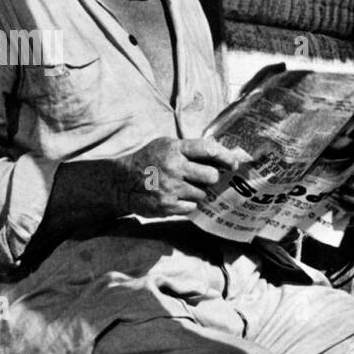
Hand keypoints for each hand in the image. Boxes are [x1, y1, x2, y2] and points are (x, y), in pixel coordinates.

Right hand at [113, 136, 238, 216]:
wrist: (120, 181)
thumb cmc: (149, 160)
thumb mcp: (166, 146)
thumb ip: (190, 149)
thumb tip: (221, 154)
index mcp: (175, 149)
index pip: (208, 149)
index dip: (225, 156)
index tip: (233, 164)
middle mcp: (173, 167)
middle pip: (211, 176)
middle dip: (211, 178)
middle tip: (203, 178)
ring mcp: (170, 188)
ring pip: (202, 194)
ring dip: (197, 192)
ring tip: (182, 188)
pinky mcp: (166, 206)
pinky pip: (191, 207)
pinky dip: (187, 204)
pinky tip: (175, 198)